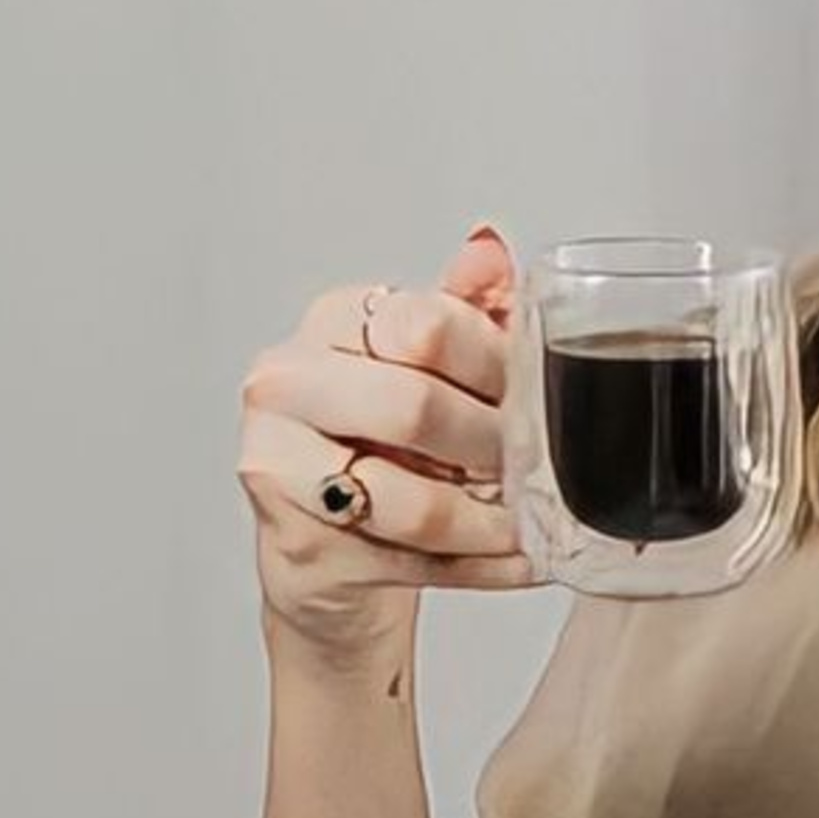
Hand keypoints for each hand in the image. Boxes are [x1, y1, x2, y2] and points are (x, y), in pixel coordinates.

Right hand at [237, 223, 538, 666]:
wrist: (328, 544)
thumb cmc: (381, 441)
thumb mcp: (430, 366)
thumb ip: (464, 308)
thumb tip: (490, 250)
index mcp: (330, 323)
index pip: (426, 326)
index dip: (498, 364)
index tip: (536, 393)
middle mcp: (287, 386)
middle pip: (414, 408)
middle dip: (495, 446)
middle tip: (538, 465)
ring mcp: (280, 469)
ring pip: (414, 502)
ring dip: (493, 522)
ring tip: (533, 522)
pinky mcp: (301, 548)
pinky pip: (414, 562)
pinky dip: (482, 567)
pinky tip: (520, 561)